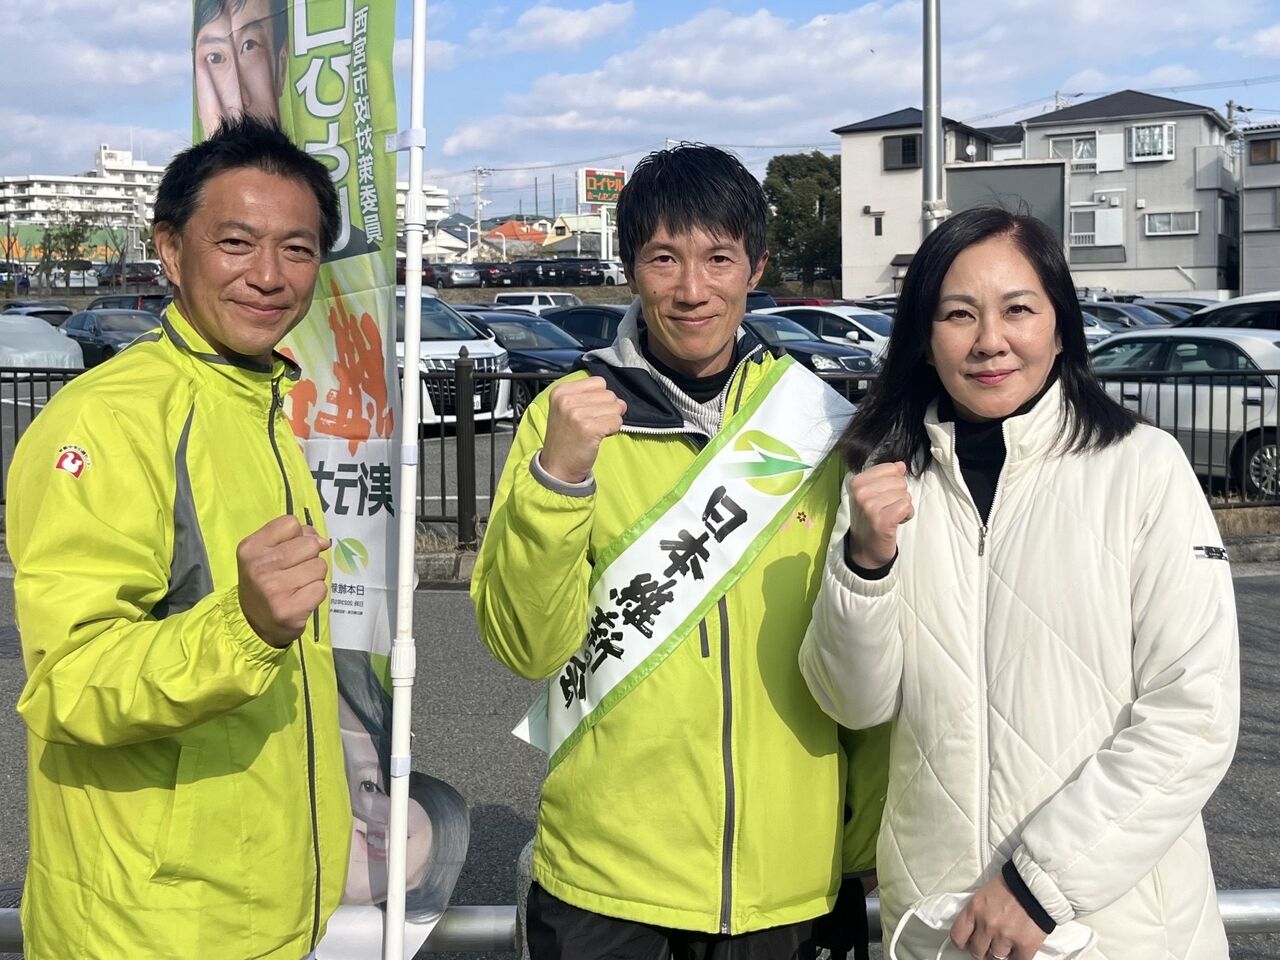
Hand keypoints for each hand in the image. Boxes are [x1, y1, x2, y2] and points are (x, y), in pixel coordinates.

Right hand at [237, 515, 329, 647]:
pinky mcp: (289, 609)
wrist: (254, 623)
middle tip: (293, 572)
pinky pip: (321, 588)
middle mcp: (259, 566)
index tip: (289, 550)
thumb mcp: (268, 552)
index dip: (298, 536)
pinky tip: (300, 598)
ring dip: (314, 576)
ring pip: (319, 566)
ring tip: (297, 586)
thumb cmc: (266, 581)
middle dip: (309, 557)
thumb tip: (322, 541)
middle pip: (309, 545)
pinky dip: (316, 593)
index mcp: (251, 548)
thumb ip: (294, 537)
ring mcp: (274, 589)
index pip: (291, 523)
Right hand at [539, 376, 626, 483]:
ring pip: (615, 407)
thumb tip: (621, 401)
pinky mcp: (589, 428)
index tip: (589, 412)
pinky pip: (616, 422)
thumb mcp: (568, 410)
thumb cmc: (566, 439)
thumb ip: (592, 398)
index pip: (598, 382)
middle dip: (607, 410)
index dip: (601, 398)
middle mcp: (567, 400)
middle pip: (609, 394)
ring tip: (594, 431)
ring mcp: (576, 414)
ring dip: (611, 421)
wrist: (557, 467)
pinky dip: (612, 430)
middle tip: (592, 424)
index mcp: (561, 391)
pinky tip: (598, 437)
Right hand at [847, 461, 913, 568]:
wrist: (865, 549)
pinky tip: (897, 522)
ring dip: (903, 507)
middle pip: (899, 481)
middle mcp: (860, 492)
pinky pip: (906, 506)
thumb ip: (887, 477)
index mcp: (857, 482)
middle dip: (899, 496)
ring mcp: (869, 507)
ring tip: (890, 517)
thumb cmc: (871, 519)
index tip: (884, 498)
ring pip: (904, 495)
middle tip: (887, 509)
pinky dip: (906, 515)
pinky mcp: (881, 521)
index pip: (890, 468)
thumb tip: (901, 465)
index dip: (894, 483)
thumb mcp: (873, 494)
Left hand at [950, 875, 1047, 959]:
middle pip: (977, 951)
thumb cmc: (1011, 883)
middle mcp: (987, 925)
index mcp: (974, 909)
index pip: (957, 936)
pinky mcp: (1025, 945)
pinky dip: (1017, 957)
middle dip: (982, 948)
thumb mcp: (985, 893)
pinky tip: (1017, 949)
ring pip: (996, 957)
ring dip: (1000, 952)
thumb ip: (977, 912)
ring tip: (1006, 943)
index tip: (968, 942)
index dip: (962, 942)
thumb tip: (974, 929)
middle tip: (989, 943)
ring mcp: (1006, 936)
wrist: (1038, 883)